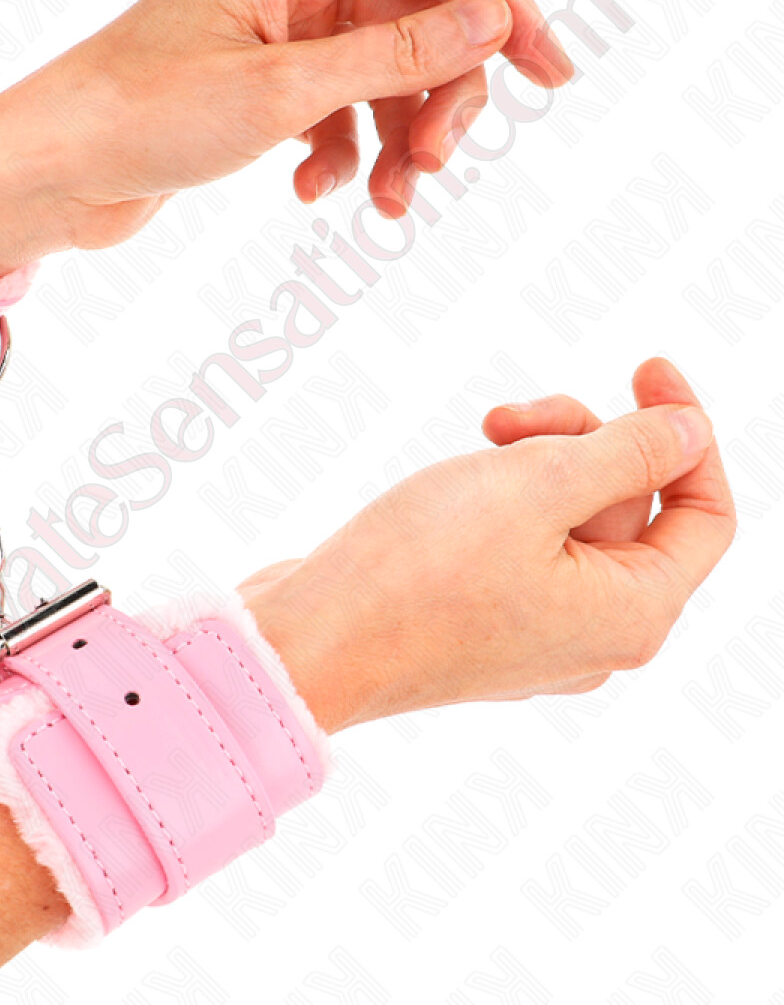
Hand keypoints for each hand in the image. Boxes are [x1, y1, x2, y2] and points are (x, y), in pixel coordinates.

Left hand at [0, 0, 574, 273]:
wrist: (58, 170)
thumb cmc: (145, 114)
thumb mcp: (285, 89)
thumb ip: (396, 54)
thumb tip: (493, 22)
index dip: (504, 12)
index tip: (551, 77)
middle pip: (417, 20)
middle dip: (440, 98)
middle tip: (438, 166)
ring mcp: (277, 30)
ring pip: (381, 76)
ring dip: (396, 142)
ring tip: (388, 206)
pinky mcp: (261, 84)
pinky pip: (337, 111)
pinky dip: (342, 155)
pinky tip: (316, 195)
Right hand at [241, 358, 735, 733]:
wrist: (307, 642)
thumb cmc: (419, 571)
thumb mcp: (538, 487)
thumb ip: (628, 453)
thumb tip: (690, 432)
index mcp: (631, 614)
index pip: (705, 515)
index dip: (686, 432)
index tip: (645, 369)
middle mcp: (592, 636)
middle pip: (626, 509)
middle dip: (576, 441)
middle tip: (506, 420)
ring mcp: (531, 633)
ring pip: (565, 521)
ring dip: (530, 465)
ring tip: (473, 445)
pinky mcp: (478, 621)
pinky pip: (518, 546)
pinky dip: (499, 502)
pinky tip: (450, 487)